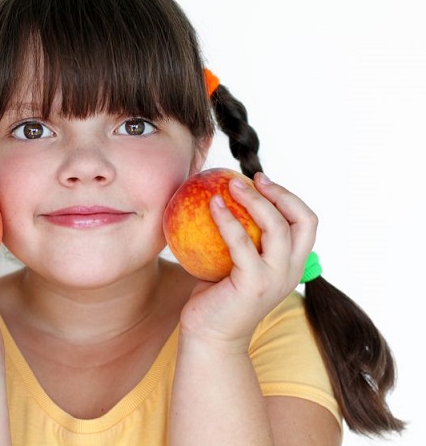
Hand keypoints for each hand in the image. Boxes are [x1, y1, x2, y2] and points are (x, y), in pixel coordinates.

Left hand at [180, 172, 317, 349]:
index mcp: (291, 265)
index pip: (306, 223)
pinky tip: (211, 204)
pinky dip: (227, 219)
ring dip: (255, 200)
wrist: (209, 336)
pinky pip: (241, 242)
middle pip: (302, 221)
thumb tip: (221, 199)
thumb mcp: (234, 265)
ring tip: (229, 185)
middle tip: (251, 178)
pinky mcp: (252, 284)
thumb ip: (240, 240)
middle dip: (280, 193)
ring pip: (277, 227)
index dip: (289, 197)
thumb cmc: (216, 298)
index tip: (261, 181)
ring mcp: (274, 278)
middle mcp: (290, 271)